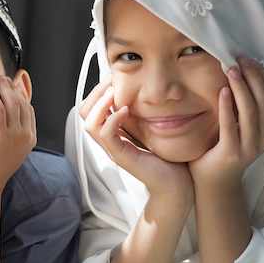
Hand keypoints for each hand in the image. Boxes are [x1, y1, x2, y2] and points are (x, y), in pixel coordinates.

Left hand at [0, 75, 36, 191]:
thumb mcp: (9, 151)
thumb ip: (12, 135)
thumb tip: (7, 119)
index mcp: (29, 140)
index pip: (29, 110)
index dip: (21, 95)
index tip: (12, 87)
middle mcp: (25, 136)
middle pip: (22, 103)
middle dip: (13, 88)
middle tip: (4, 79)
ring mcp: (14, 135)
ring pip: (12, 103)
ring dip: (5, 88)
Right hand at [81, 77, 192, 203]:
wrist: (179, 185)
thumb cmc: (169, 158)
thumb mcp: (153, 127)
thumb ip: (144, 112)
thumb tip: (147, 89)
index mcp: (114, 133)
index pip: (91, 109)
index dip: (97, 91)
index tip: (112, 77)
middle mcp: (110, 141)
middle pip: (84, 114)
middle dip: (95, 93)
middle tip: (111, 81)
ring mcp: (114, 149)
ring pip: (90, 124)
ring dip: (100, 104)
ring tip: (113, 92)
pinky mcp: (123, 157)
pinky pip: (106, 136)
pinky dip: (112, 120)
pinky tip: (124, 110)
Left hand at [189, 56, 263, 187]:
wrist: (214, 179)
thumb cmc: (228, 146)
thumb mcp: (247, 125)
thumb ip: (254, 106)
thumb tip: (251, 73)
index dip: (263, 75)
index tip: (248, 60)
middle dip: (252, 76)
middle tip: (238, 60)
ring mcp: (251, 147)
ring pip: (251, 110)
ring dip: (241, 86)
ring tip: (230, 69)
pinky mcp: (232, 152)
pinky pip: (231, 125)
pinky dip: (227, 106)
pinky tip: (222, 90)